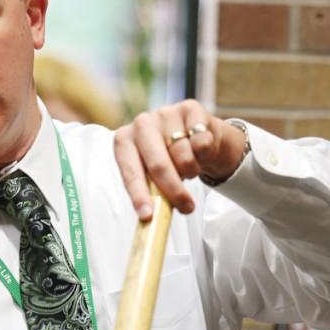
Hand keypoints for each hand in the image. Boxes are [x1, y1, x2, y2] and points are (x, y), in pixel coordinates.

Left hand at [114, 99, 247, 218]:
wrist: (197, 138)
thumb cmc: (170, 161)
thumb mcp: (154, 177)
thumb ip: (151, 193)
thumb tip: (151, 221)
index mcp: (124, 141)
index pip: (129, 171)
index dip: (138, 194)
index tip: (148, 215)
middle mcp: (141, 123)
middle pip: (157, 165)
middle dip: (173, 190)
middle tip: (186, 207)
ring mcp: (165, 112)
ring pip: (183, 155)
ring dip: (192, 171)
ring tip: (190, 169)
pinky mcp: (190, 108)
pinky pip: (202, 142)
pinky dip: (205, 154)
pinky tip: (200, 151)